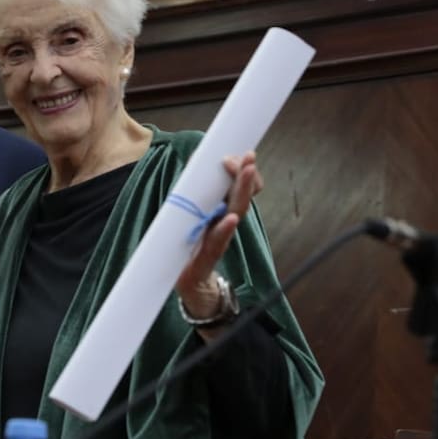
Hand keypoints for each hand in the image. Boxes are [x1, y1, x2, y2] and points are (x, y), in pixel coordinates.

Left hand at [174, 151, 261, 320]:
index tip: (245, 153)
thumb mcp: (192, 218)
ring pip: (235, 213)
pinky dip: (225, 229)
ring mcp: (219, 239)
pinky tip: (231, 219)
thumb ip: (194, 196)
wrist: (190, 284)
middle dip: (245, 176)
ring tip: (246, 173)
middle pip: (241, 197)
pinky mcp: (207, 256)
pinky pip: (218, 241)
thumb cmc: (191, 248)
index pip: (239, 188)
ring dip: (241, 192)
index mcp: (220, 212)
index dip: (243, 172)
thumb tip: (195, 165)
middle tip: (248, 158)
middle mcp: (224, 223)